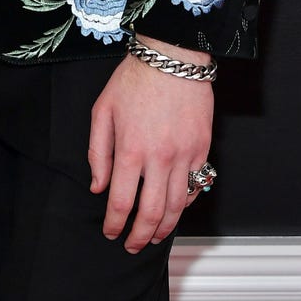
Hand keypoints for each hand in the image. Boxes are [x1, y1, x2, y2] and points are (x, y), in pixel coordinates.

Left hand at [88, 34, 213, 252]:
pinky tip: (175, 209)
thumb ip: (97, 152)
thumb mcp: (103, 110)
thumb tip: (98, 186)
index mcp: (130, 149)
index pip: (121, 202)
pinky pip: (195, 186)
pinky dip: (185, 205)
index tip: (110, 232)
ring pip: (177, 207)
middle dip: (139, 236)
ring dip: (165, 228)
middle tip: (132, 245)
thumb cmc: (134, 78)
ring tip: (154, 236)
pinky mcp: (202, 149)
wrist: (172, 56)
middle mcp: (159, 157)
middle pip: (152, 213)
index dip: (114, 224)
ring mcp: (184, 155)